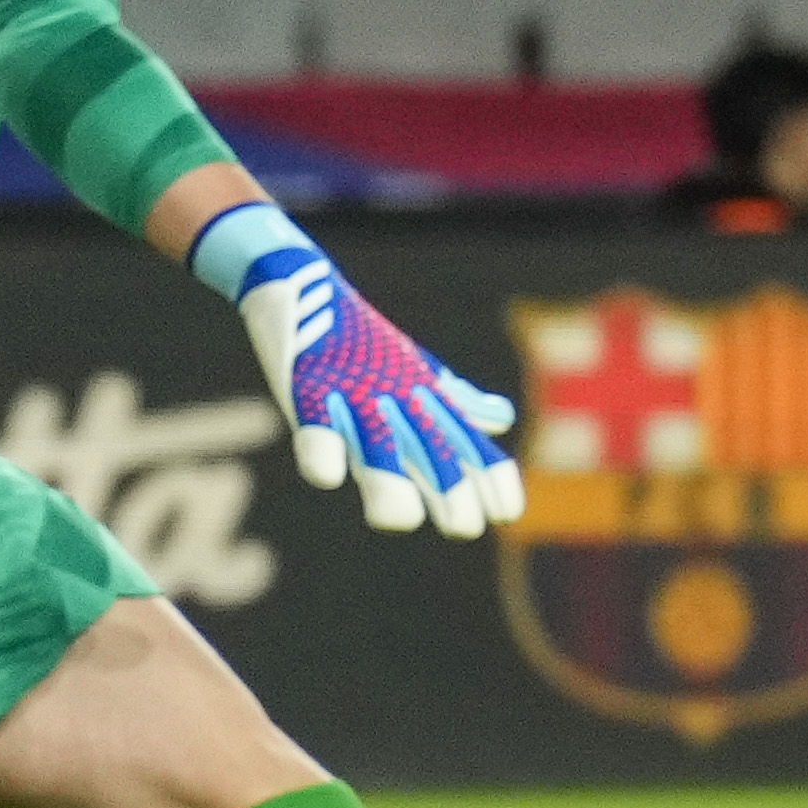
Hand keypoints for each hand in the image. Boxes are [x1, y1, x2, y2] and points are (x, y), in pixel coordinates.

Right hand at [220, 220, 523, 536]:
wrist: (301, 281)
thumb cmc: (361, 339)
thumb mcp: (416, 370)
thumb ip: (458, 401)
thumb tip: (503, 419)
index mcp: (424, 401)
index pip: (470, 445)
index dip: (491, 478)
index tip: (505, 514)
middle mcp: (398, 401)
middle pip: (432, 453)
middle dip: (451, 494)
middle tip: (463, 526)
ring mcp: (354, 397)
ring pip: (378, 447)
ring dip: (389, 485)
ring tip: (400, 517)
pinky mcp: (308, 390)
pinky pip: (317, 426)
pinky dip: (322, 452)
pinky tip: (329, 475)